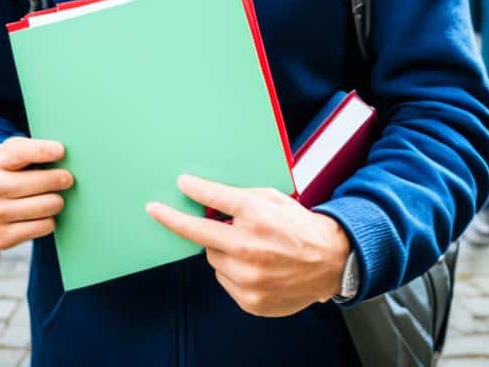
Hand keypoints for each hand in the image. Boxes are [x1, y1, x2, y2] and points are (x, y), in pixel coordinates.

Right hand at [0, 137, 72, 248]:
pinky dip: (49, 221)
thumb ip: (37, 148)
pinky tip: (43, 215)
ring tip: (55, 198)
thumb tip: (63, 154)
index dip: (43, 151)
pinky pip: (43, 227)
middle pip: (40, 182)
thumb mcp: (18, 150)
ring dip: (57, 202)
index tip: (61, 151)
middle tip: (67, 179)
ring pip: (46, 206)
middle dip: (61, 179)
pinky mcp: (1, 237)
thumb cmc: (12, 169)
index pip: (22, 152)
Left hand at [146, 175, 351, 317]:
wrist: (330, 262)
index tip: (173, 190)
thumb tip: (205, 198)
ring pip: (212, 259)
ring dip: (220, 250)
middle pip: (200, 235)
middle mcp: (249, 246)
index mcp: (256, 214)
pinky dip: (231, 270)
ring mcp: (249, 276)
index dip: (191, 191)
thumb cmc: (300, 226)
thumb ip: (239, 197)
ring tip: (246, 246)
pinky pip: (224, 280)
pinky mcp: (250, 299)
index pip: (212, 199)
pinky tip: (253, 264)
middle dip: (179, 222)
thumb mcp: (273, 197)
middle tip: (159, 212)